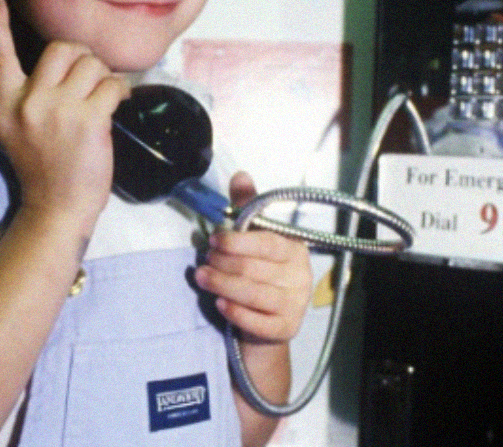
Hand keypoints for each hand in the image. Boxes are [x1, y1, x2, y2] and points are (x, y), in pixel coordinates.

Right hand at [0, 0, 130, 232]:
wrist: (57, 208)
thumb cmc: (44, 168)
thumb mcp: (19, 129)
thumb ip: (31, 96)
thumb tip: (66, 65)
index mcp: (7, 104)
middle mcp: (29, 103)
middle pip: (61, 49)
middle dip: (82, 57)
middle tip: (89, 78)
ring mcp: (58, 110)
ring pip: (91, 63)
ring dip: (104, 76)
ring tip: (103, 96)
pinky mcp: (88, 120)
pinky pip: (112, 85)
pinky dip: (120, 90)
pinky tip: (117, 104)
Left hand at [194, 172, 312, 343]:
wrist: (269, 324)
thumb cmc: (260, 273)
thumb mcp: (254, 238)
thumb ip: (247, 208)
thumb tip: (240, 175)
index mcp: (295, 249)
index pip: (266, 243)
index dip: (237, 242)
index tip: (213, 240)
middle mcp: (301, 277)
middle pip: (255, 269)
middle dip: (223, 264)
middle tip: (203, 261)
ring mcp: (295, 304)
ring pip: (254, 294)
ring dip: (222, 285)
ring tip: (201, 278)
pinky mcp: (286, 329)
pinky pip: (258, 321)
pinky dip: (236, 312)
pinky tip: (219, 304)